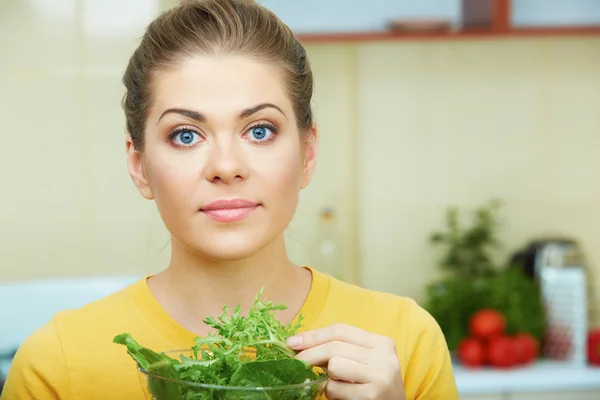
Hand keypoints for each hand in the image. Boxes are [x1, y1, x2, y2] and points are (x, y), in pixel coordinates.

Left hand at [286, 323, 405, 399]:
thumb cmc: (373, 386)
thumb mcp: (363, 362)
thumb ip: (341, 350)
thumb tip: (300, 343)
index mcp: (382, 342)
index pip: (341, 330)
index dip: (314, 334)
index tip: (293, 341)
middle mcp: (384, 356)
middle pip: (334, 346)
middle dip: (309, 354)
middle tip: (295, 362)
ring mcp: (380, 375)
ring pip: (334, 366)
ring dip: (327, 378)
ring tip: (337, 385)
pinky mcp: (372, 394)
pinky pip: (336, 388)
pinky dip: (332, 394)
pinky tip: (343, 397)